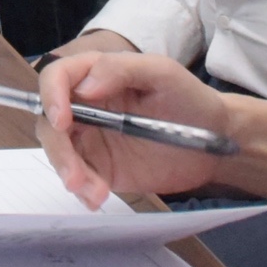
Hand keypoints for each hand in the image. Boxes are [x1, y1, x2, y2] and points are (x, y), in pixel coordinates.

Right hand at [37, 48, 235, 206]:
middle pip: (50, 121)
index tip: (63, 121)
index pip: (56, 78)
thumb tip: (84, 87)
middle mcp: (85, 106)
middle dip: (58, 149)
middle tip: (76, 175)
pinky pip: (79, 178)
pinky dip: (83, 190)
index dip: (51, 97)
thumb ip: (121, 68)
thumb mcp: (163, 72)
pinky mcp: (100, 168)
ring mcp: (91, 139)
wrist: (216, 142)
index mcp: (95, 75)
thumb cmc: (190, 99)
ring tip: (94, 192)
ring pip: (60, 152)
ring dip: (69, 173)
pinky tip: (97, 198)